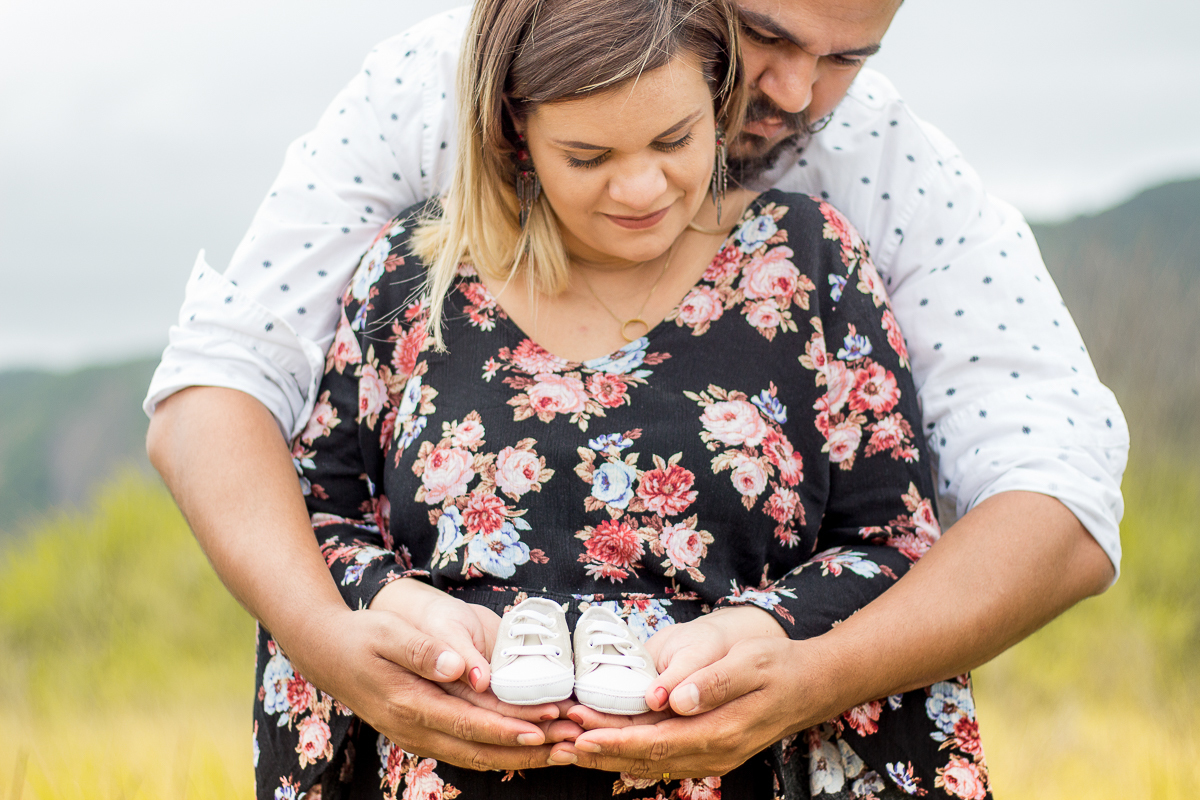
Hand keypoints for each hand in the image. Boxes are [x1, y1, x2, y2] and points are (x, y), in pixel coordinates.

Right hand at [288, 581, 581, 770]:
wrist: (327, 653)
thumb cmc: (361, 637)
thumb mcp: (388, 634)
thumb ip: (423, 650)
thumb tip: (458, 666)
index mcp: (410, 705)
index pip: (468, 724)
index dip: (508, 728)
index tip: (545, 727)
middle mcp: (416, 730)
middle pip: (480, 750)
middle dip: (528, 751)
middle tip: (571, 744)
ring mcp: (419, 737)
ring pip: (477, 757)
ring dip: (520, 756)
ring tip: (562, 750)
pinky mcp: (424, 734)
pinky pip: (468, 750)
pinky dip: (501, 750)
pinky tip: (530, 746)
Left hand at [552, 610, 835, 776]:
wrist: (811, 686)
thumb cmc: (779, 666)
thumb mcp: (751, 663)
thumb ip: (714, 682)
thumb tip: (676, 700)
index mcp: (722, 732)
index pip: (658, 743)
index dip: (617, 740)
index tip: (582, 733)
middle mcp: (714, 753)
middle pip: (649, 758)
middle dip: (603, 750)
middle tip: (561, 739)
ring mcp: (712, 756)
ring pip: (653, 762)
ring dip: (613, 755)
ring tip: (571, 746)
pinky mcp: (709, 750)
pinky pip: (663, 757)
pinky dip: (632, 754)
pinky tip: (608, 745)